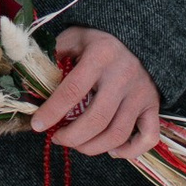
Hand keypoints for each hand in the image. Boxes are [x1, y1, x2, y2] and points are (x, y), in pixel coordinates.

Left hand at [32, 28, 160, 158]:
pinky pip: (148, 137)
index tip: (37, 125)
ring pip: (118, 134)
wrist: (140, 35)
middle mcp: (124, 76)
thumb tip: (32, 85)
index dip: (52, 112)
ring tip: (76, 144)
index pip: (72, 91)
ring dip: (92, 147)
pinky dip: (130, 151)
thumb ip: (54, 56)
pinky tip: (112, 150)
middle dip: (71, 137)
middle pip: (96, 120)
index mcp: (101, 56)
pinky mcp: (153, 105)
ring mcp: (141, 93)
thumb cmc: (99, 40)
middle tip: (57, 138)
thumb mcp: (74, 38)